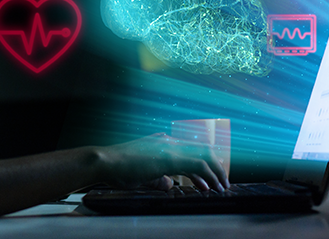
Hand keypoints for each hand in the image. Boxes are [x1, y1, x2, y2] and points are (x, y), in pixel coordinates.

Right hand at [95, 132, 229, 191]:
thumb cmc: (118, 169)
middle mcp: (168, 142)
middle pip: (202, 150)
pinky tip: (209, 187)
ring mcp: (169, 148)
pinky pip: (196, 165)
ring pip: (203, 157)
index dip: (205, 164)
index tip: (211, 178)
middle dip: (216, 166)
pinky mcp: (169, 158)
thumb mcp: (143, 174)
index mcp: (162, 143)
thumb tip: (169, 184)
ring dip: (215, 173)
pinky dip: (207, 176)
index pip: (191, 150)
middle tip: (223, 181)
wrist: (105, 162)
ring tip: (222, 187)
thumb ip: (158, 178)